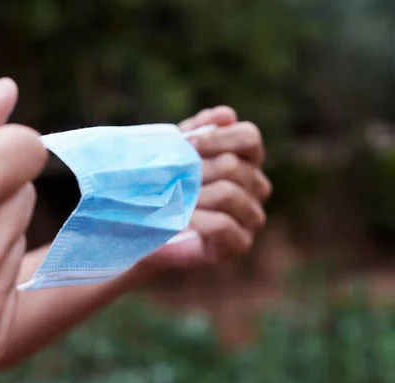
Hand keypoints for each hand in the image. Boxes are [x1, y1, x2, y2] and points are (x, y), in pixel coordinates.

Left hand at [140, 106, 271, 269]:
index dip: (216, 137)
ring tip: (171, 198)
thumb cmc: (166, 186)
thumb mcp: (177, 153)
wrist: (149, 229)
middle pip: (234, 166)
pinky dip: (197, 219)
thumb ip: (198, 130)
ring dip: (193, 195)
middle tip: (170, 177)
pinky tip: (179, 217)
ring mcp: (252, 217)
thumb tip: (225, 114)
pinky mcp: (240, 243)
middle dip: (196, 169)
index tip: (186, 143)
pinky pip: (224, 225)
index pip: (249, 137)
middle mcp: (257, 187)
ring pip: (229, 194)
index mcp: (247, 160)